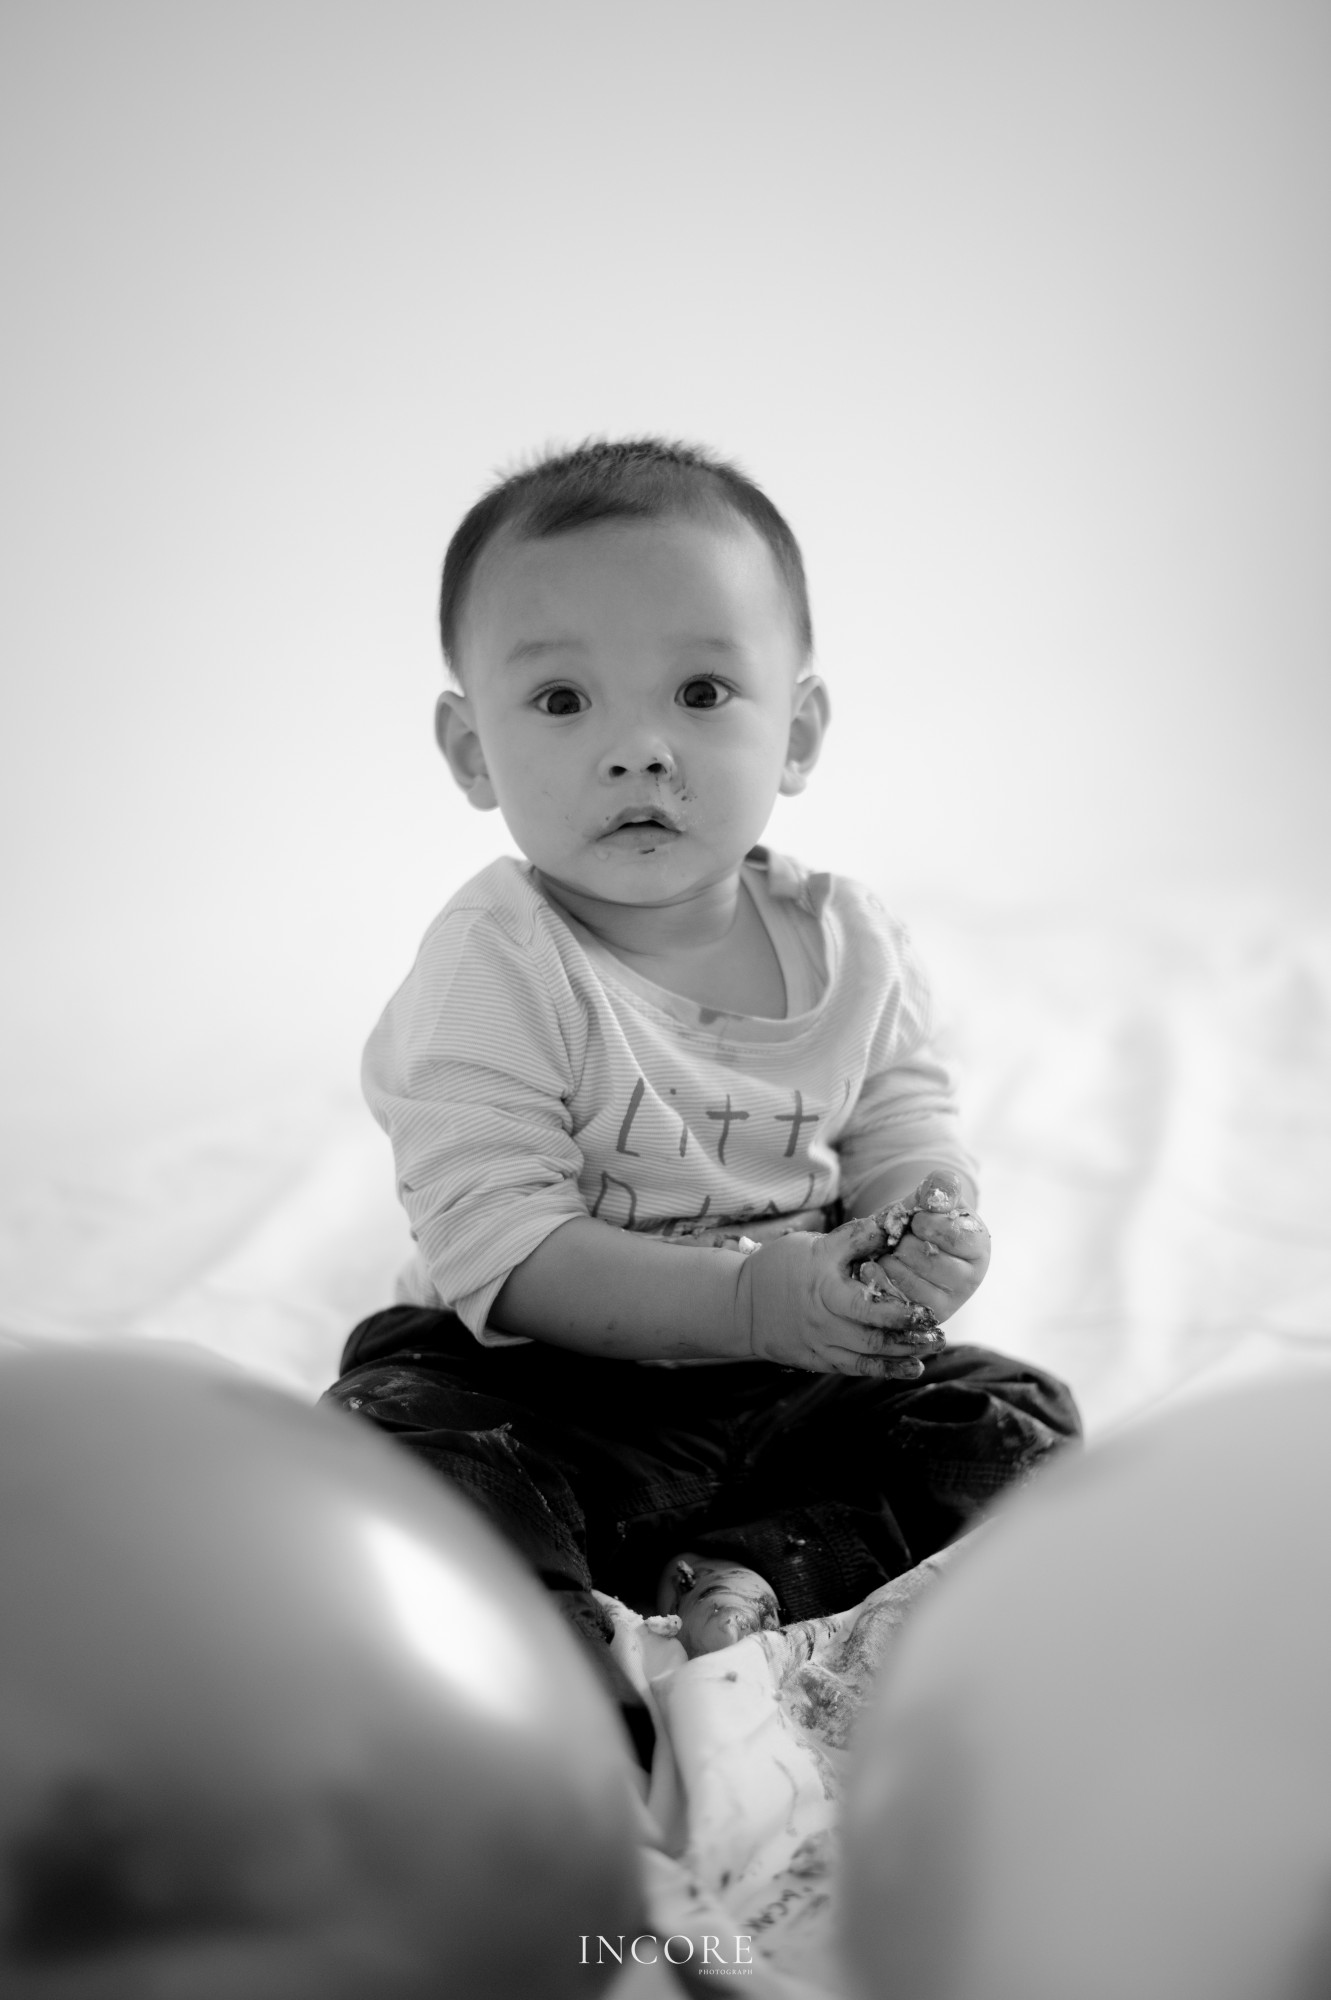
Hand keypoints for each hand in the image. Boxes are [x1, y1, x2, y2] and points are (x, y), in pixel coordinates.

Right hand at [737, 1214, 949, 1376]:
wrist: (741, 1304)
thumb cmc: (784, 1264)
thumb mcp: (817, 1243)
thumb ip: (857, 1238)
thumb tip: (896, 1222)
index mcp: (823, 1284)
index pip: (867, 1301)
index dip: (901, 1309)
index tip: (927, 1308)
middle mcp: (822, 1317)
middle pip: (872, 1334)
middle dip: (909, 1334)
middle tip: (936, 1330)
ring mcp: (819, 1342)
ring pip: (868, 1354)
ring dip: (904, 1353)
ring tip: (932, 1347)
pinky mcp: (817, 1359)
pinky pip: (855, 1368)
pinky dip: (885, 1370)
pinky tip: (911, 1367)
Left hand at [854, 1170, 990, 1329]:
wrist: (909, 1246)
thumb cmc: (927, 1219)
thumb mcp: (935, 1197)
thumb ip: (941, 1187)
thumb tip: (935, 1196)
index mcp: (978, 1246)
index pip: (953, 1234)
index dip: (927, 1223)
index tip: (918, 1221)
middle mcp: (971, 1279)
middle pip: (926, 1258)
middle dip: (905, 1242)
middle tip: (905, 1240)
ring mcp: (949, 1303)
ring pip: (907, 1279)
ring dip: (890, 1259)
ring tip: (895, 1253)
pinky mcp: (922, 1318)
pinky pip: (893, 1298)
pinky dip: (880, 1278)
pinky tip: (881, 1267)